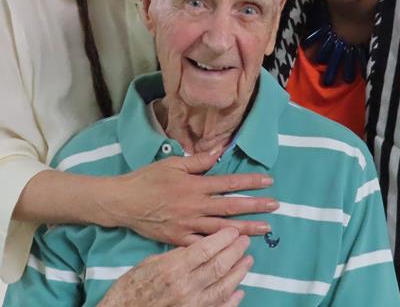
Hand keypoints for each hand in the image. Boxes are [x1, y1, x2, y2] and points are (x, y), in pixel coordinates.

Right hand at [97, 228, 250, 306]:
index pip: (205, 249)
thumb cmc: (130, 288)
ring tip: (248, 261)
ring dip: (239, 273)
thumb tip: (195, 246)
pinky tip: (240, 291)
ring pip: (224, 287)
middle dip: (236, 252)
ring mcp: (191, 305)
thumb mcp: (149, 263)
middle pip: (219, 266)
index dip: (224, 238)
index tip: (235, 230)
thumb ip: (174, 255)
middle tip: (245, 241)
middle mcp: (185, 287)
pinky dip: (232, 300)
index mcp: (172, 269)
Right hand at [107, 151, 277, 245]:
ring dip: (245, 229)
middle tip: (275, 206)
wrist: (123, 202)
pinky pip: (202, 245)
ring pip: (222, 228)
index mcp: (194, 185)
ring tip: (265, 229)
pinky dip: (219, 247)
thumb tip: (220, 150)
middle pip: (230, 206)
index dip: (250, 181)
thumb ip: (198, 160)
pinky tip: (234, 248)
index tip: (268, 181)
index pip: (228, 182)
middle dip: (255, 206)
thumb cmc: (147, 179)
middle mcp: (194, 206)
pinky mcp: (178, 240)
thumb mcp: (172, 164)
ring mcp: (187, 225)